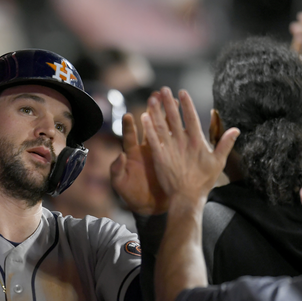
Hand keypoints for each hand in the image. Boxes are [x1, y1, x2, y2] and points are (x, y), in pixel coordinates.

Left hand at [111, 96, 168, 214]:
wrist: (149, 206)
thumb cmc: (132, 194)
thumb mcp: (120, 183)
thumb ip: (117, 170)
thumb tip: (119, 156)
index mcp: (133, 153)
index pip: (130, 136)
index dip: (129, 126)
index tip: (128, 115)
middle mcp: (146, 149)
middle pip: (150, 126)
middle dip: (153, 110)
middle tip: (157, 94)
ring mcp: (160, 152)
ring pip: (164, 130)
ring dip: (167, 115)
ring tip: (173, 99)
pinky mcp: (170, 159)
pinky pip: (175, 144)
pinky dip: (178, 134)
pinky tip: (185, 123)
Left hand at [141, 87, 238, 203]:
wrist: (187, 197)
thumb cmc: (203, 181)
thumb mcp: (218, 162)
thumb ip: (225, 144)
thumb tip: (236, 129)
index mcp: (197, 142)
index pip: (191, 118)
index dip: (186, 104)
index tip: (182, 92)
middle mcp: (183, 143)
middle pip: (174, 118)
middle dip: (169, 103)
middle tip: (163, 89)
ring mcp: (170, 149)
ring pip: (161, 126)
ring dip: (156, 111)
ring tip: (152, 98)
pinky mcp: (159, 157)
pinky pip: (153, 140)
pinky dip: (148, 128)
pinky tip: (143, 117)